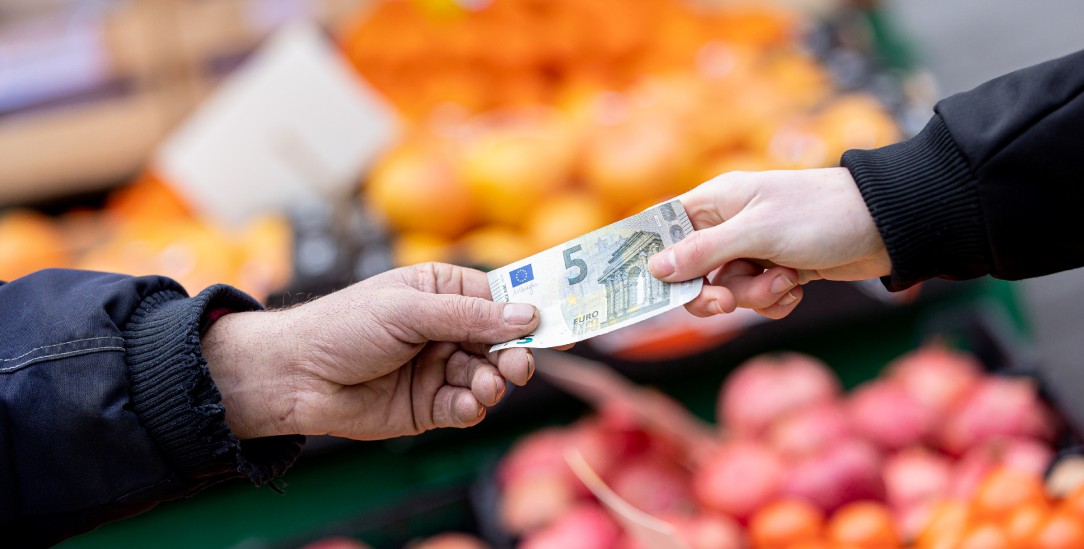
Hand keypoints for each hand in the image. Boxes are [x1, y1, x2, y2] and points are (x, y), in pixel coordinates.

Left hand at [202, 263, 539, 439]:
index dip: (530, 311)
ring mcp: (439, 368)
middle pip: (502, 341)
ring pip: (489, 377)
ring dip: (492, 383)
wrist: (295, 377)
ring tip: (481, 386)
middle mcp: (447, 329)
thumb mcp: (408, 310)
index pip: (500, 298)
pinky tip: (463, 405)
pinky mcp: (430, 406)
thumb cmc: (344, 327)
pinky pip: (466, 408)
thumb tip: (527, 315)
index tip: (560, 324)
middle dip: (515, 354)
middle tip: (519, 366)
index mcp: (443, 291)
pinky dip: (471, 408)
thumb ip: (469, 316)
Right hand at [649, 168, 890, 318]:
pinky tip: (798, 288)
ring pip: (730, 290)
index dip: (655, 259)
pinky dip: (776, 301)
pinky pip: (759, 298)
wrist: (887, 227)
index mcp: (717, 202)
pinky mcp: (781, 269)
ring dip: (756, 296)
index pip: (666, 230)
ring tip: (787, 280)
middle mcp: (731, 225)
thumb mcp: (757, 232)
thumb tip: (655, 269)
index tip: (649, 289)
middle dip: (716, 292)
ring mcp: (756, 249)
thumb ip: (703, 252)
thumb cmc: (820, 214)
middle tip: (728, 303)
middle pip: (694, 273)